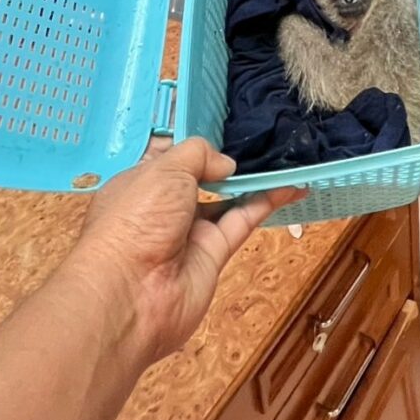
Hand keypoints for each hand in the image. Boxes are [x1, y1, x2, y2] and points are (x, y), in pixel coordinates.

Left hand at [66, 138, 303, 364]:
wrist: (131, 295)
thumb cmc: (136, 219)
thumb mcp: (164, 170)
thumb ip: (199, 155)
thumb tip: (226, 165)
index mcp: (139, 183)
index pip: (169, 158)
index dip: (195, 145)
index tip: (224, 124)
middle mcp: (163, 208)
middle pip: (201, 179)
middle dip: (226, 162)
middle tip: (260, 138)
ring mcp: (189, 233)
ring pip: (226, 200)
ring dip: (252, 181)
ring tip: (283, 158)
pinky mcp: (213, 255)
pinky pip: (243, 221)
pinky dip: (266, 202)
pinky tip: (289, 185)